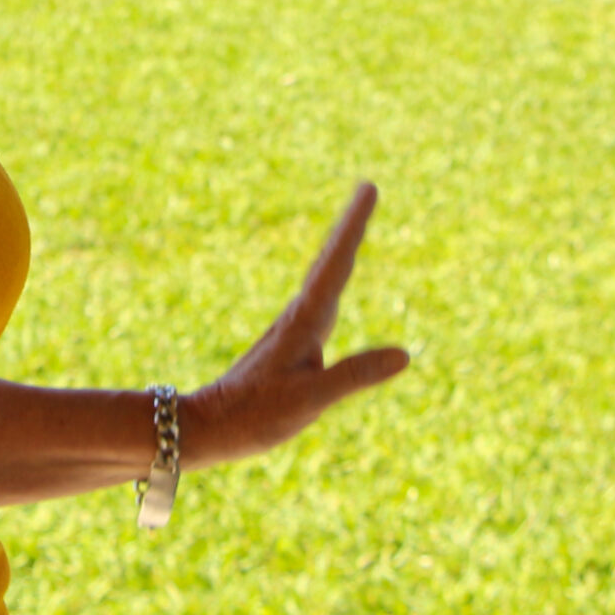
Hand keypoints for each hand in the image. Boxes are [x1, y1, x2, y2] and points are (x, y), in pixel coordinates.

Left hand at [182, 181, 410, 469]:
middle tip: (368, 189)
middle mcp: (299, 316)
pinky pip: (320, 295)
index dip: (354, 225)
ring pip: (324, 275)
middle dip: (351, 224)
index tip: (369, 188)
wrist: (209, 426)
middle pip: (331, 259)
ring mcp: (294, 328)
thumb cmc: (256, 415)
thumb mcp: (311, 398)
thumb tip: (404, 354)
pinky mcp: (291, 343)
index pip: (337, 263)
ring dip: (342, 246)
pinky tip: (334, 281)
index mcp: (305, 321)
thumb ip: (356, 375)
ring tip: (357, 223)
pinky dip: (334, 275)